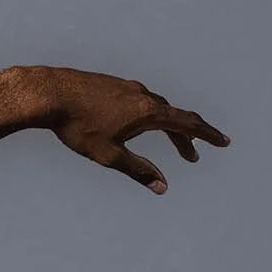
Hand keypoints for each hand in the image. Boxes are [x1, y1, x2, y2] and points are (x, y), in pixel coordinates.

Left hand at [38, 72, 228, 194]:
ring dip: (166, 125)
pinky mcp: (111, 84)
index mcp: (148, 111)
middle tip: (192, 156)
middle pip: (173, 116)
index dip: (207, 134)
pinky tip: (134, 123)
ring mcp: (126, 87)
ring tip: (169, 140)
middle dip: (186, 137)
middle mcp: (142, 95)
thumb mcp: (109, 155)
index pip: (187, 123)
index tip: (224, 142)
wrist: (47, 93)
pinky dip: (148, 115)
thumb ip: (138, 170)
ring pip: (155, 107)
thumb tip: (163, 187)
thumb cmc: (77, 126)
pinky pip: (138, 100)